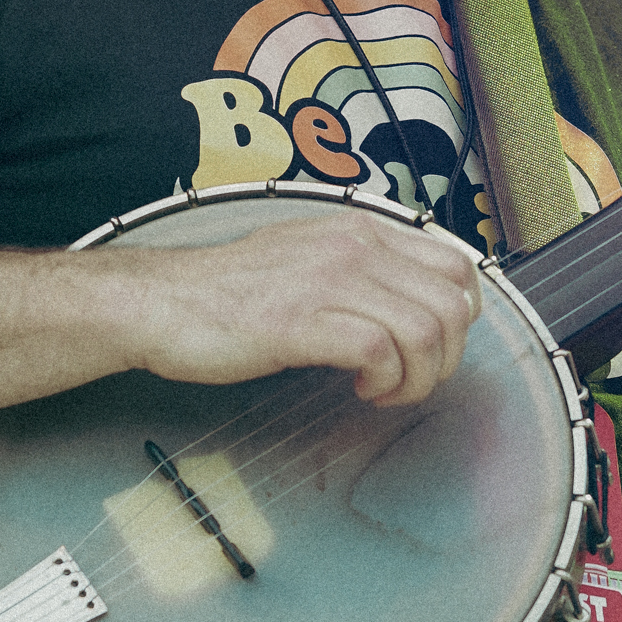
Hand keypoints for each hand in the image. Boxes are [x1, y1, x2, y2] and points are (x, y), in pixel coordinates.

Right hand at [120, 209, 482, 408]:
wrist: (161, 302)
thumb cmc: (229, 292)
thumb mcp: (308, 257)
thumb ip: (360, 269)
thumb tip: (409, 302)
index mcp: (359, 230)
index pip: (456, 265)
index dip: (460, 317)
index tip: (431, 346)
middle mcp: (353, 247)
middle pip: (453, 303)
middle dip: (446, 358)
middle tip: (410, 380)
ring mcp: (327, 281)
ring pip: (425, 331)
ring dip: (416, 377)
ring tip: (384, 390)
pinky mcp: (300, 322)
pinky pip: (380, 353)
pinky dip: (383, 383)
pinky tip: (359, 390)